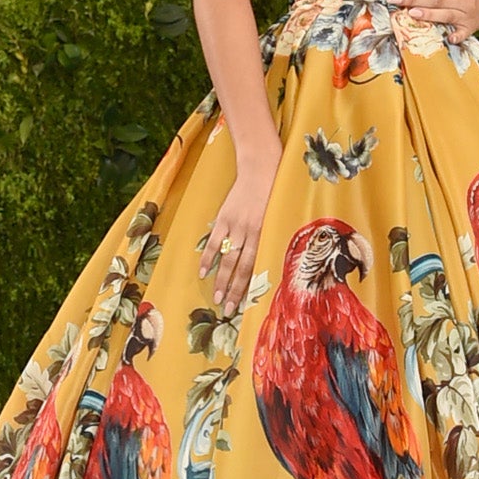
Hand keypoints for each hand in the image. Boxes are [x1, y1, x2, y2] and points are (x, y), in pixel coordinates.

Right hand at [198, 157, 274, 320]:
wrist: (261, 168)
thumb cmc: (273, 194)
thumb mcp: (276, 217)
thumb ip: (268, 237)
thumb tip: (264, 260)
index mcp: (264, 234)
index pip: (254, 268)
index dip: (246, 288)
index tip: (241, 304)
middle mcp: (249, 233)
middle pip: (239, 268)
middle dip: (232, 290)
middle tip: (226, 309)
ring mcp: (235, 226)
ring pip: (226, 258)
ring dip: (220, 279)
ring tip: (215, 297)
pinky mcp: (224, 217)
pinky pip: (214, 241)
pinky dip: (208, 256)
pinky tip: (203, 271)